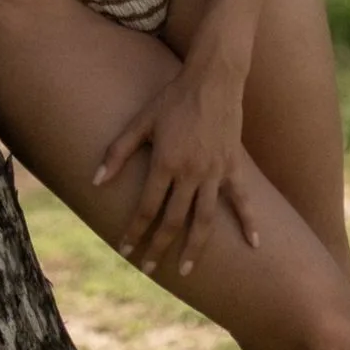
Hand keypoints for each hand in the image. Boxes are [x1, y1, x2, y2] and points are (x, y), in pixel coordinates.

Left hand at [93, 54, 259, 279]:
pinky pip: (242, 200)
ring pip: (205, 219)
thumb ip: (118, 152)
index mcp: (166, 163)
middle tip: (149, 270)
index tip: (126, 250)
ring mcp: (216, 172)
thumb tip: (96, 181)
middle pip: (173, 220)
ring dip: (195, 247)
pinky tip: (253, 245)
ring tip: (185, 270)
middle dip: (159, 247)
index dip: (135, 231)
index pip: (147, 208)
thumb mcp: (141, 121)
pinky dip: (249, 223)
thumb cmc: (173, 98)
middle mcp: (191, 173)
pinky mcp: (234, 166)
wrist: (213, 79)